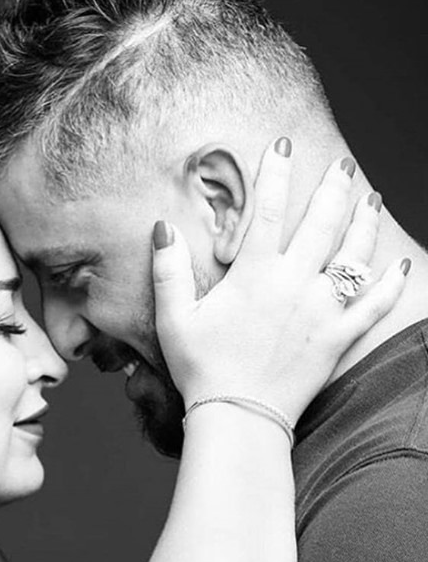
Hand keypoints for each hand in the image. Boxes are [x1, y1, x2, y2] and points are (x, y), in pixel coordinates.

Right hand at [153, 138, 408, 422]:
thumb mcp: (174, 319)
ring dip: (364, 223)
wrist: (239, 417)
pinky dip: (389, 285)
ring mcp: (320, 311)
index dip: (274, 174)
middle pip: (321, 224)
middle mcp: (293, 284)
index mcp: (254, 275)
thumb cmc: (201, 370)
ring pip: (352, 256)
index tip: (283, 145)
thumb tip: (161, 227)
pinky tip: (399, 266)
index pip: (265, 211)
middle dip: (333, 188)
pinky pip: (372, 306)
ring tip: (372, 198)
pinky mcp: (337, 339)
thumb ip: (169, 271)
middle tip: (343, 165)